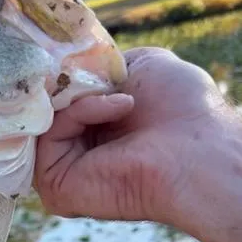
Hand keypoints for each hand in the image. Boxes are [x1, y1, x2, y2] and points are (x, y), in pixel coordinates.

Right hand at [35, 46, 229, 225]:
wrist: (200, 149)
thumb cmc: (183, 108)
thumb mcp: (141, 64)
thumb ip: (99, 67)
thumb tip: (62, 68)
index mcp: (97, 129)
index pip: (58, 98)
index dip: (62, 73)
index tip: (74, 54)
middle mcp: (78, 152)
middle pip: (43, 109)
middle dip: (64, 82)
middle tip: (92, 70)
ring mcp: (64, 171)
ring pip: (41, 121)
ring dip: (77, 97)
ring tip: (120, 96)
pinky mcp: (56, 187)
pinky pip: (48, 137)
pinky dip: (77, 113)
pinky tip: (117, 109)